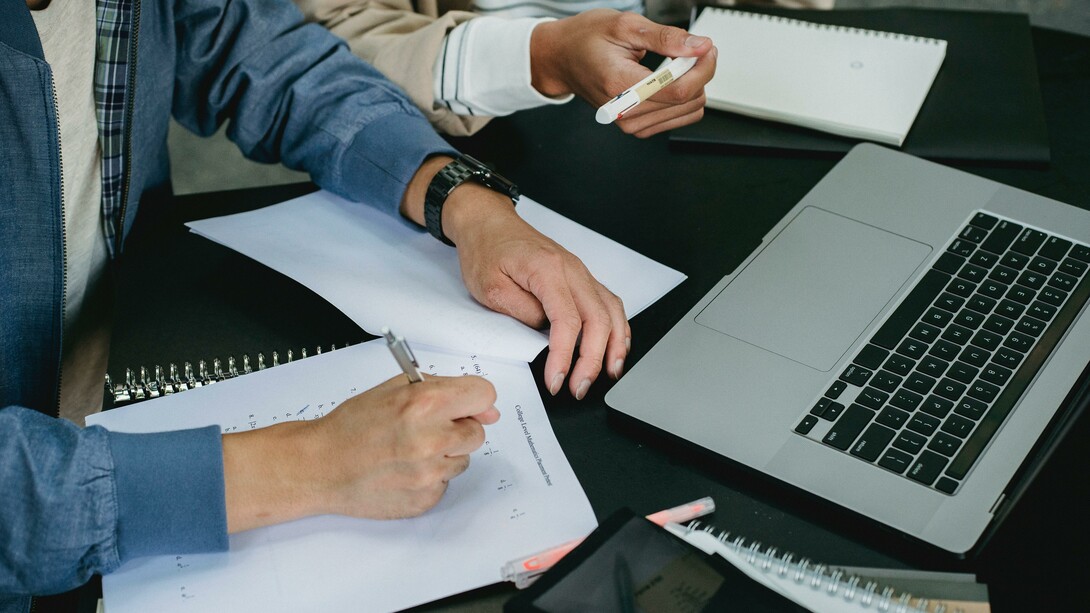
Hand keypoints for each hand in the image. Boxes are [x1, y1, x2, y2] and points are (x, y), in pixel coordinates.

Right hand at [223, 374, 498, 531]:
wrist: (321, 466)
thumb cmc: (353, 425)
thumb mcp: (395, 389)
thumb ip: (443, 389)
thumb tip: (488, 409)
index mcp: (425, 404)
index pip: (484, 395)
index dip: (475, 399)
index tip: (465, 405)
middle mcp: (432, 439)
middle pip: (477, 432)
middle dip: (458, 428)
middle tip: (426, 428)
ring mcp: (429, 473)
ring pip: (462, 459)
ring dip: (444, 454)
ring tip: (408, 450)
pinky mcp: (425, 498)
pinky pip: (445, 483)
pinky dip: (430, 476)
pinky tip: (403, 470)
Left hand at [400, 157, 631, 400]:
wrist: (488, 222)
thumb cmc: (486, 250)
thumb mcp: (489, 288)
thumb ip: (521, 312)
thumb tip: (545, 334)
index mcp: (548, 270)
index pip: (568, 321)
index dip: (565, 356)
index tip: (557, 380)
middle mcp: (571, 270)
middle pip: (598, 320)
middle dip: (593, 360)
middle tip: (580, 387)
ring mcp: (579, 272)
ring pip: (611, 311)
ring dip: (615, 345)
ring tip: (609, 373)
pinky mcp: (580, 277)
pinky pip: (608, 303)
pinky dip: (618, 327)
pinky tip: (616, 346)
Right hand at [530, 9, 716, 137]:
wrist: (562, 58)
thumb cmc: (586, 40)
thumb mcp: (626, 25)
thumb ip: (666, 38)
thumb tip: (699, 46)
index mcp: (620, 85)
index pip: (678, 89)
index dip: (702, 68)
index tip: (707, 49)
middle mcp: (625, 111)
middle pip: (687, 101)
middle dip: (699, 72)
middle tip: (691, 50)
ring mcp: (630, 123)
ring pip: (688, 111)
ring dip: (692, 85)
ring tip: (677, 63)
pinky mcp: (636, 127)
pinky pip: (678, 117)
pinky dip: (683, 97)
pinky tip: (670, 80)